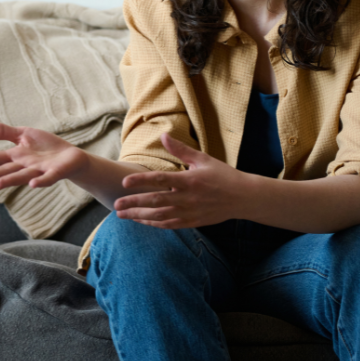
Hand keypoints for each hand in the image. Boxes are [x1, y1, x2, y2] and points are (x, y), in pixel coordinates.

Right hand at [0, 122, 86, 189]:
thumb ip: (3, 132)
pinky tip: (32, 184)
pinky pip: (47, 178)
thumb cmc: (45, 147)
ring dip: (10, 180)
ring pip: (23, 176)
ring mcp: (40, 170)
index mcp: (16, 155)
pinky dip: (40, 181)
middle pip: (6, 170)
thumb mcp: (23, 134)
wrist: (71, 157)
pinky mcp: (56, 172)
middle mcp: (25, 165)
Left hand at [113, 133, 246, 228]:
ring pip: (159, 216)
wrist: (244, 198)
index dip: (141, 181)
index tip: (124, 182)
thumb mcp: (202, 159)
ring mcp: (189, 212)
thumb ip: (180, 150)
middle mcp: (187, 198)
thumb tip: (162, 135)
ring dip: (139, 216)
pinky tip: (140, 220)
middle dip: (133, 203)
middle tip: (115, 204)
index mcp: (188, 181)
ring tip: (122, 215)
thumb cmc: (223, 175)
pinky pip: (169, 225)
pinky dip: (153, 224)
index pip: (160, 180)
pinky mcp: (192, 222)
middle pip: (155, 202)